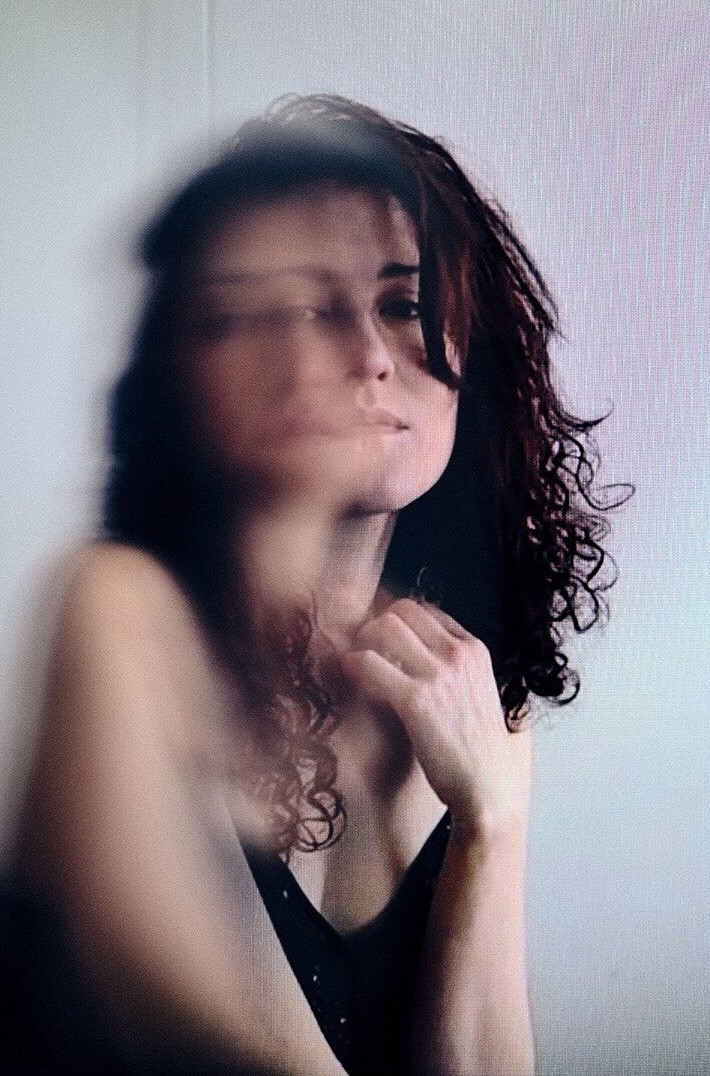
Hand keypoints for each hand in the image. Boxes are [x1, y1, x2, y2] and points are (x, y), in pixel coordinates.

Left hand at [340, 598, 531, 841]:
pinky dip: (352, 666)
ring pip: (384, 627)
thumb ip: (455, 669)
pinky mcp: (415, 701)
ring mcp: (438, 675)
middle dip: (377, 625)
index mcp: (475, 650)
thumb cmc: (478, 748)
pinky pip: (368, 663)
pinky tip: (349, 679)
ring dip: (362, 641)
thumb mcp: (478, 693)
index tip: (383, 642)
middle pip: (403, 610)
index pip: (427, 611)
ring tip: (355, 665)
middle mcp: (458, 655)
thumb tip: (418, 657)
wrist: (488, 788)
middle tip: (364, 650)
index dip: (398, 622)